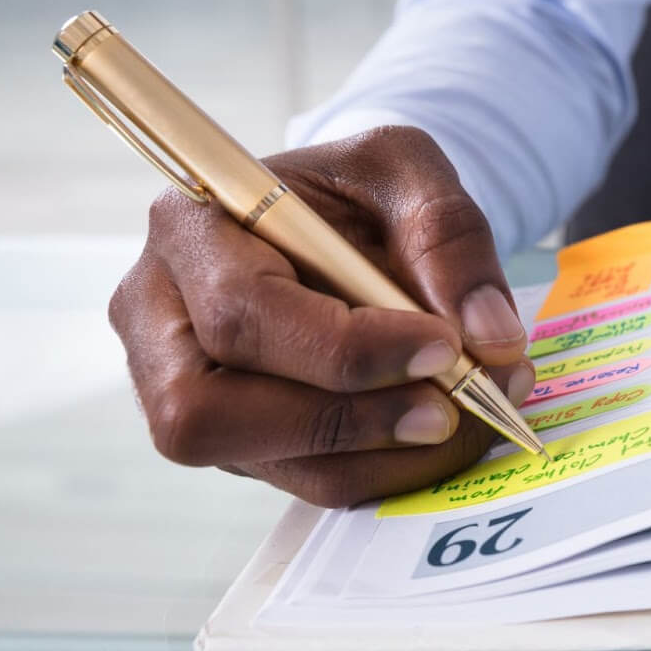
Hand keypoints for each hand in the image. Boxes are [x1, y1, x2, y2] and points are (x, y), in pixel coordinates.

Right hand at [109, 127, 534, 505]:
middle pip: (208, 413)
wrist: (350, 226)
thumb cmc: (360, 191)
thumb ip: (449, 235)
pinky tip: (449, 431)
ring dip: (384, 455)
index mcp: (189, 229)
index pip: (242, 312)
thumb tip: (489, 337)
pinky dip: (391, 468)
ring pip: (267, 462)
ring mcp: (186, 391)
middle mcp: (161, 320)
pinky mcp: (241, 439)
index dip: (345, 348)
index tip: (444, 346)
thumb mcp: (406, 170)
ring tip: (473, 414)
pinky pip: (310, 480)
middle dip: (350, 419)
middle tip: (453, 404)